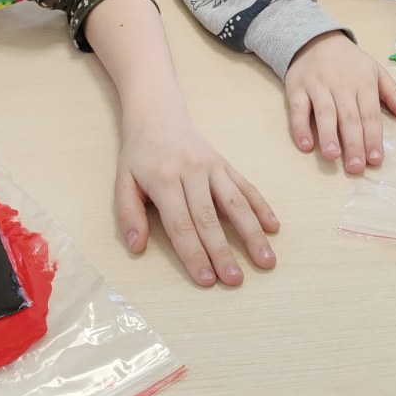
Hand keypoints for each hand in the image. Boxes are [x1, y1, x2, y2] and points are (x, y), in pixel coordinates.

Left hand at [115, 110, 278, 287]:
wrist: (157, 115)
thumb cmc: (139, 155)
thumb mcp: (122, 181)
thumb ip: (128, 214)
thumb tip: (136, 247)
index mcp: (163, 179)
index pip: (180, 224)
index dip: (194, 254)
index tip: (206, 280)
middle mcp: (191, 172)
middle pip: (209, 219)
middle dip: (223, 252)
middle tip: (235, 280)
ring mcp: (213, 166)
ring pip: (235, 203)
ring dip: (252, 234)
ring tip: (266, 260)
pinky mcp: (226, 163)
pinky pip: (246, 186)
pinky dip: (261, 207)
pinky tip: (273, 227)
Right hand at [284, 32, 395, 173]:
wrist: (316, 39)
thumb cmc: (350, 62)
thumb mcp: (376, 72)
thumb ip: (394, 95)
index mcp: (363, 83)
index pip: (370, 114)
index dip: (373, 137)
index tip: (375, 160)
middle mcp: (341, 85)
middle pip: (348, 117)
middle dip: (353, 143)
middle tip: (356, 167)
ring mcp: (317, 86)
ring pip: (324, 113)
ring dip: (328, 135)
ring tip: (332, 156)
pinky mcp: (296, 88)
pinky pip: (297, 109)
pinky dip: (300, 127)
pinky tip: (305, 145)